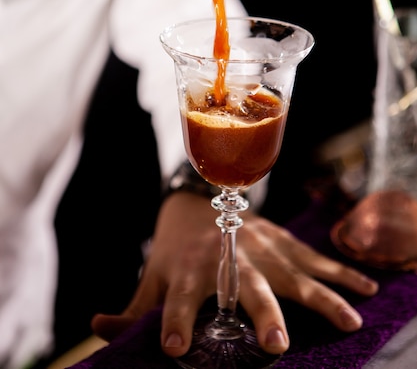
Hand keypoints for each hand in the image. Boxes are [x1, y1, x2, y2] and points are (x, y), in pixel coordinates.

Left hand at [91, 191, 378, 357]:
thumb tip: (98, 324)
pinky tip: (368, 291)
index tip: (174, 347)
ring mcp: (258, 248)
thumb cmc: (174, 250)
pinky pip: (314, 259)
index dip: (173, 321)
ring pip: (293, 274)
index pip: (175, 300)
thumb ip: (133, 306)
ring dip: (321, 299)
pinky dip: (342, 274)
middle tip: (277, 345)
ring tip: (348, 322)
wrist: (198, 200)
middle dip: (262, 314)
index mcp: (187, 271)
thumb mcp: (152, 276)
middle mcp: (224, 259)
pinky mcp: (280, 240)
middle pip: (245, 288)